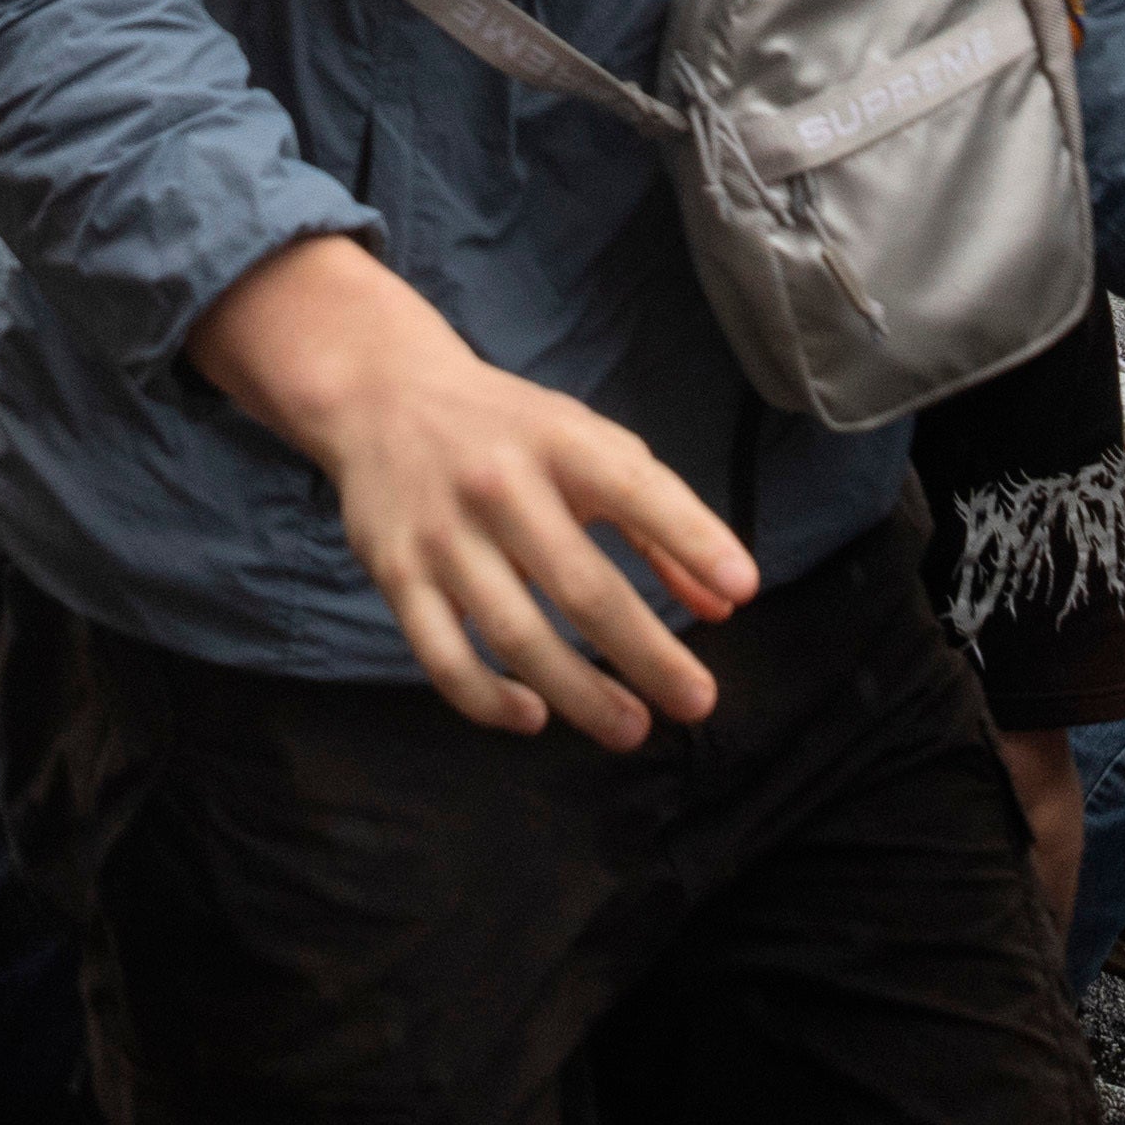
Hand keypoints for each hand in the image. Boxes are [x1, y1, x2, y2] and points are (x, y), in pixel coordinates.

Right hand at [195, 232, 751, 746]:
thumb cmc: (509, 431)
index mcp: (559, 442)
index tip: (744, 588)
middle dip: (647, 652)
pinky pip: (442, 656)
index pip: (636, 491)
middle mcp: (500, 485)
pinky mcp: (396, 573)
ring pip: (515, 634)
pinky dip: (488, 699)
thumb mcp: (589, 446)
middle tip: (697, 701)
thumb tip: (726, 601)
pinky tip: (534, 716)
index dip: (692, 538)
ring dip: (580, 693)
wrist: (380, 397)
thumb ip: (659, 519)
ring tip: (633, 727)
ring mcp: (442, 534)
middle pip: (581, 586)